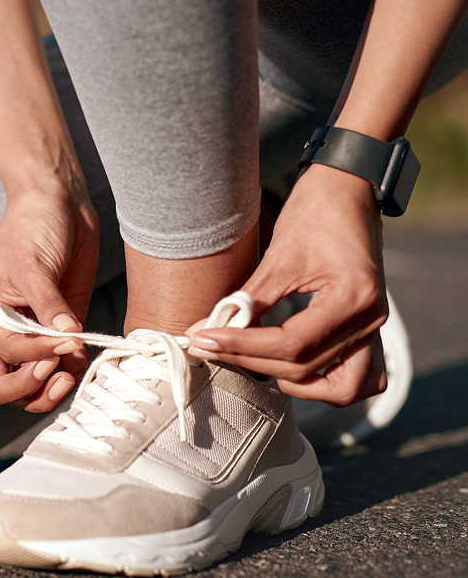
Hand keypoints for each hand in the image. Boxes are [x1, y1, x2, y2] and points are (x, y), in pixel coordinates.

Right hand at [0, 183, 98, 411]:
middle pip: (4, 388)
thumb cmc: (32, 226)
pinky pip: (64, 367)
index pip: (6, 357)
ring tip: (71, 374)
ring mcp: (36, 335)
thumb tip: (68, 338)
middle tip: (58, 371)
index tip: (63, 338)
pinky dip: (74, 373)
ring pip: (32, 387)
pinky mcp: (63, 330)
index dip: (35, 356)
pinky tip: (87, 359)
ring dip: (49, 392)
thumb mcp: (33, 263)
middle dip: (29, 390)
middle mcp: (8, 333)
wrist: (56, 203)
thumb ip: (48, 305)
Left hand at [186, 164, 388, 405]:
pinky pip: (361, 376)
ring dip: (299, 386)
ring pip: (343, 387)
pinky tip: (292, 371)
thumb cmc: (314, 214)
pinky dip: (328, 383)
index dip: (241, 346)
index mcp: (352, 299)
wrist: (348, 190)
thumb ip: (246, 301)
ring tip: (256, 364)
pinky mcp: (367, 328)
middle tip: (209, 346)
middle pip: (305, 366)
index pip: (290, 343)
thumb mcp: (277, 257)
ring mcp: (374, 327)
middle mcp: (369, 320)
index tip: (202, 338)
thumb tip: (205, 330)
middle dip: (251, 361)